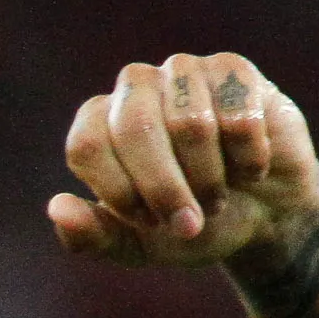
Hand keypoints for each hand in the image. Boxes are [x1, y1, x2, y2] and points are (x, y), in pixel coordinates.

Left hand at [48, 53, 318, 270]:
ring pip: (190, 122)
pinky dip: (247, 159)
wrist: (262, 218)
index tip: (148, 222)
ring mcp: (184, 72)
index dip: (119, 191)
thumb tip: (56, 208)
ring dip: (209, 177)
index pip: (88, 146)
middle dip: (165, 189)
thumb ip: (91, 235)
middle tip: (189, 223)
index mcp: (97, 124)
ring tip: (216, 195)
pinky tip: (251, 169)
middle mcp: (135, 88)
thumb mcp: (136, 245)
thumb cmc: (188, 227)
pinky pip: (238, 115)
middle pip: (135, 128)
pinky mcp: (234, 72)